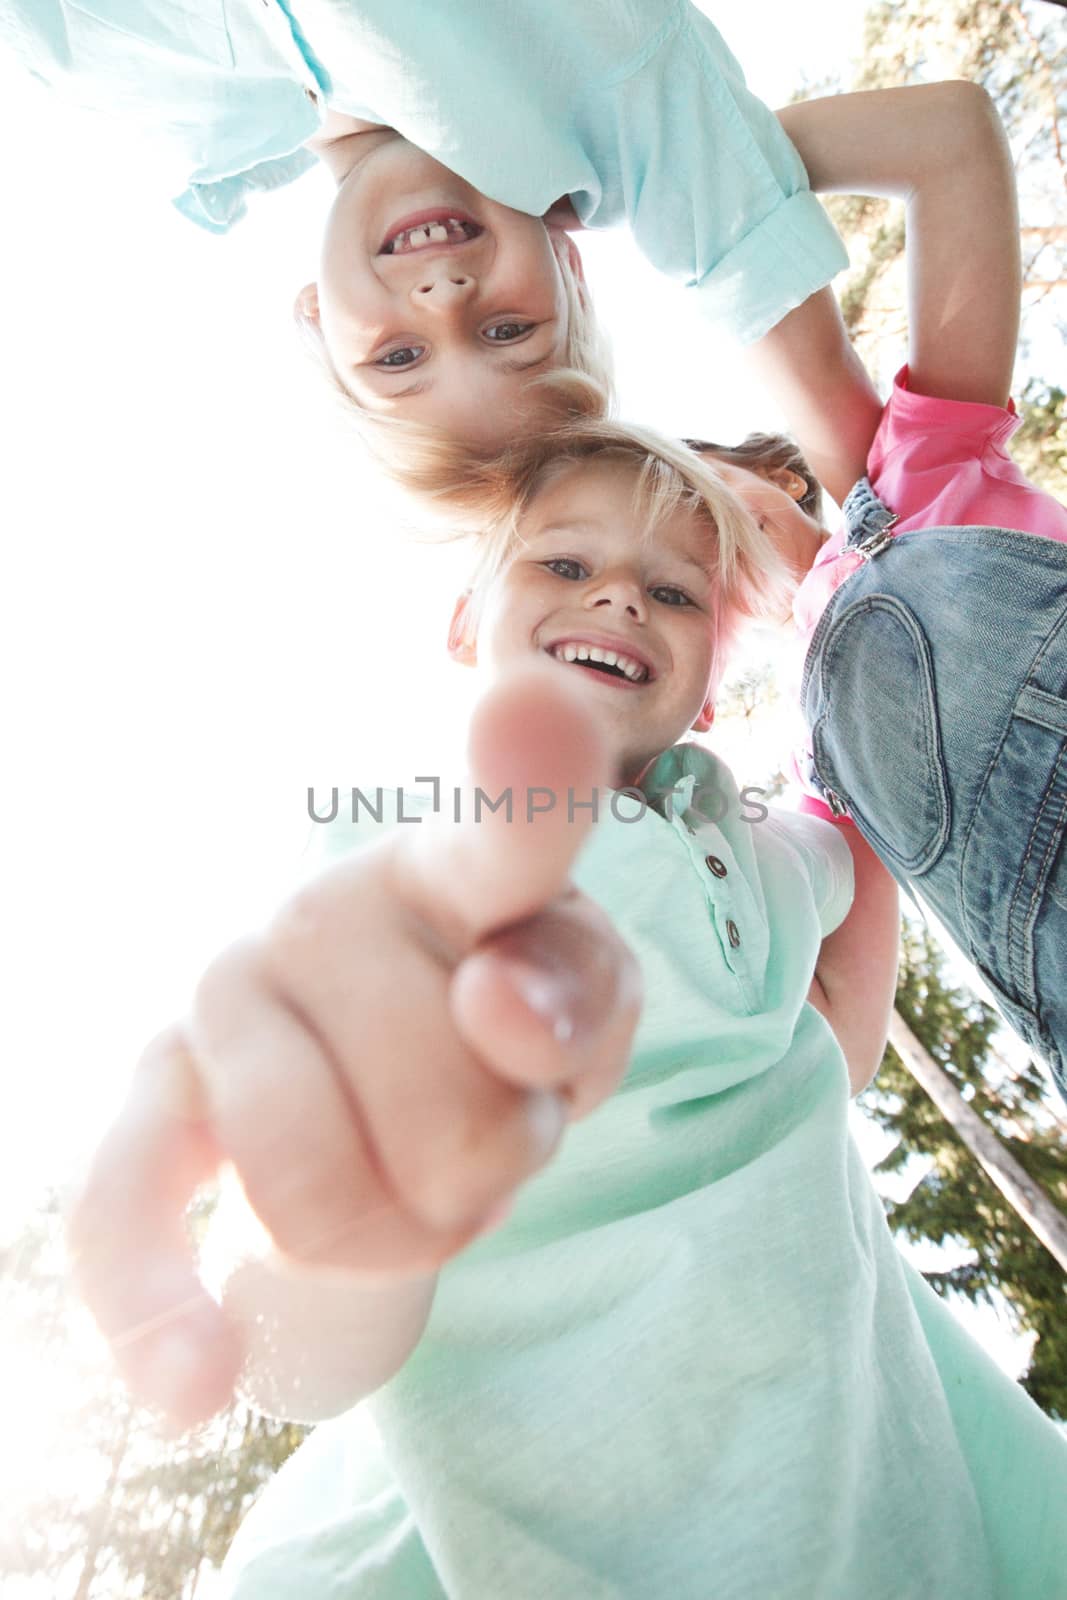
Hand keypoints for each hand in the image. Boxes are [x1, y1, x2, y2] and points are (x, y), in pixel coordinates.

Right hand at [67, 665, 642, 1426]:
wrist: (377, 1059)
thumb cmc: (498, 1026)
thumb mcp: (586, 1011)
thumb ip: (578, 992)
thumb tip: (496, 1001)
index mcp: (457, 873)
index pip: (507, 836)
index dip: (529, 785)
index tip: (537, 714)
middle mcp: (322, 912)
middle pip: (453, 1121)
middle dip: (498, 1168)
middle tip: (492, 1122)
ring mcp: (224, 999)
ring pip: (318, 1196)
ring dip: (400, 1232)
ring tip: (411, 1170)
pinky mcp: (154, 1097)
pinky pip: (123, 1210)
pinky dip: (159, 1310)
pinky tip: (197, 1380)